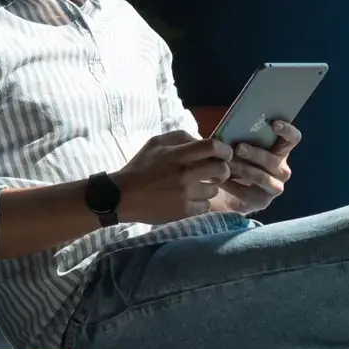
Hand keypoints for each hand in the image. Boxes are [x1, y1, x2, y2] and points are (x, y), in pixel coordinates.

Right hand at [113, 130, 232, 223]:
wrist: (123, 196)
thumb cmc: (140, 167)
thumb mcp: (156, 143)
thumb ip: (180, 137)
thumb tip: (202, 140)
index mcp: (177, 155)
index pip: (212, 147)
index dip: (224, 150)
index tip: (225, 154)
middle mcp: (184, 174)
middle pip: (220, 169)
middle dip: (223, 170)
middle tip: (217, 172)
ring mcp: (185, 194)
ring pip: (213, 190)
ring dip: (210, 187)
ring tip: (198, 186)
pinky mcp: (183, 211)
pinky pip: (205, 206)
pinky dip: (201, 202)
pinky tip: (191, 198)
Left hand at [220, 120, 300, 214]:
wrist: (232, 192)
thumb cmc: (239, 162)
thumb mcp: (243, 148)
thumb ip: (243, 137)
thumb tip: (232, 127)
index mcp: (281, 152)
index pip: (292, 139)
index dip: (287, 130)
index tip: (273, 124)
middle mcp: (282, 170)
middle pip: (273, 160)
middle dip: (255, 154)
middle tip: (238, 148)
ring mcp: (275, 187)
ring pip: (262, 178)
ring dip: (243, 169)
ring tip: (227, 164)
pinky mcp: (262, 202)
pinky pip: (246, 193)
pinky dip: (231, 185)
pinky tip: (220, 180)